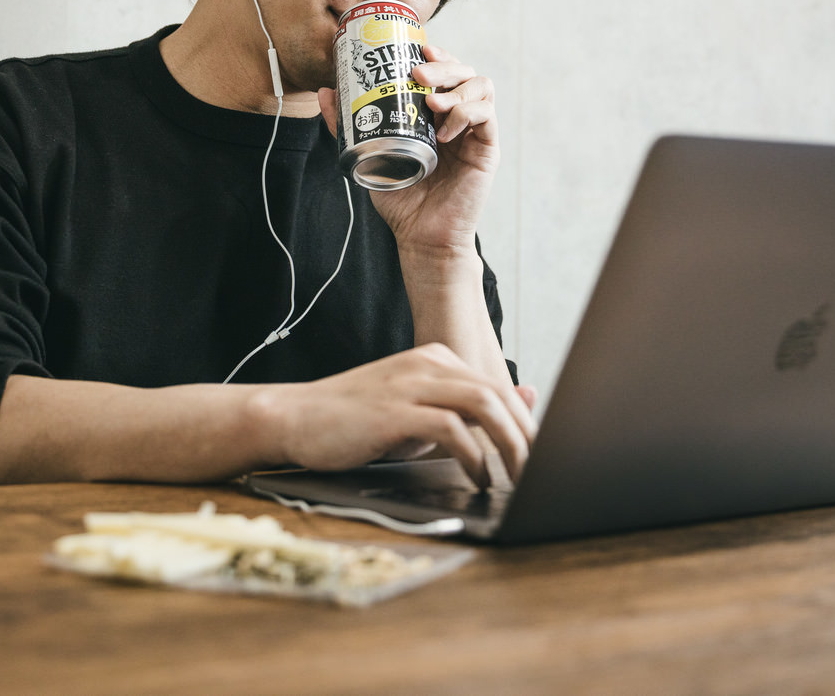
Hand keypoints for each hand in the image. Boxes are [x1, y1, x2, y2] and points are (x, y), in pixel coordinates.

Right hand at [256, 344, 536, 489]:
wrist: (294, 417)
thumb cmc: (355, 421)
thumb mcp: (416, 412)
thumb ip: (464, 410)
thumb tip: (523, 400)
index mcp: (435, 359)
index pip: (497, 387)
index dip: (525, 422)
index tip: (540, 454)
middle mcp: (427, 364)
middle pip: (497, 393)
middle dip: (526, 435)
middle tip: (540, 471)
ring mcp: (410, 384)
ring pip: (482, 404)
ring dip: (509, 443)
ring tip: (517, 475)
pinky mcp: (394, 411)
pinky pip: (450, 428)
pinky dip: (471, 455)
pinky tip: (476, 476)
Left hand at [318, 44, 497, 255]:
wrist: (420, 235)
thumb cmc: (399, 196)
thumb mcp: (368, 154)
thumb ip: (347, 126)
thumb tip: (325, 92)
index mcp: (435, 111)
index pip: (443, 69)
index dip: (436, 53)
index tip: (417, 48)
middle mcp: (458, 115)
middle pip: (463, 70)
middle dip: (443, 64)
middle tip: (418, 74)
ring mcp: (474, 131)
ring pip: (480, 85)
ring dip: (456, 87)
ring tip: (430, 102)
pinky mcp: (487, 149)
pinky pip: (487, 116)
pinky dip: (466, 114)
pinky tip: (444, 129)